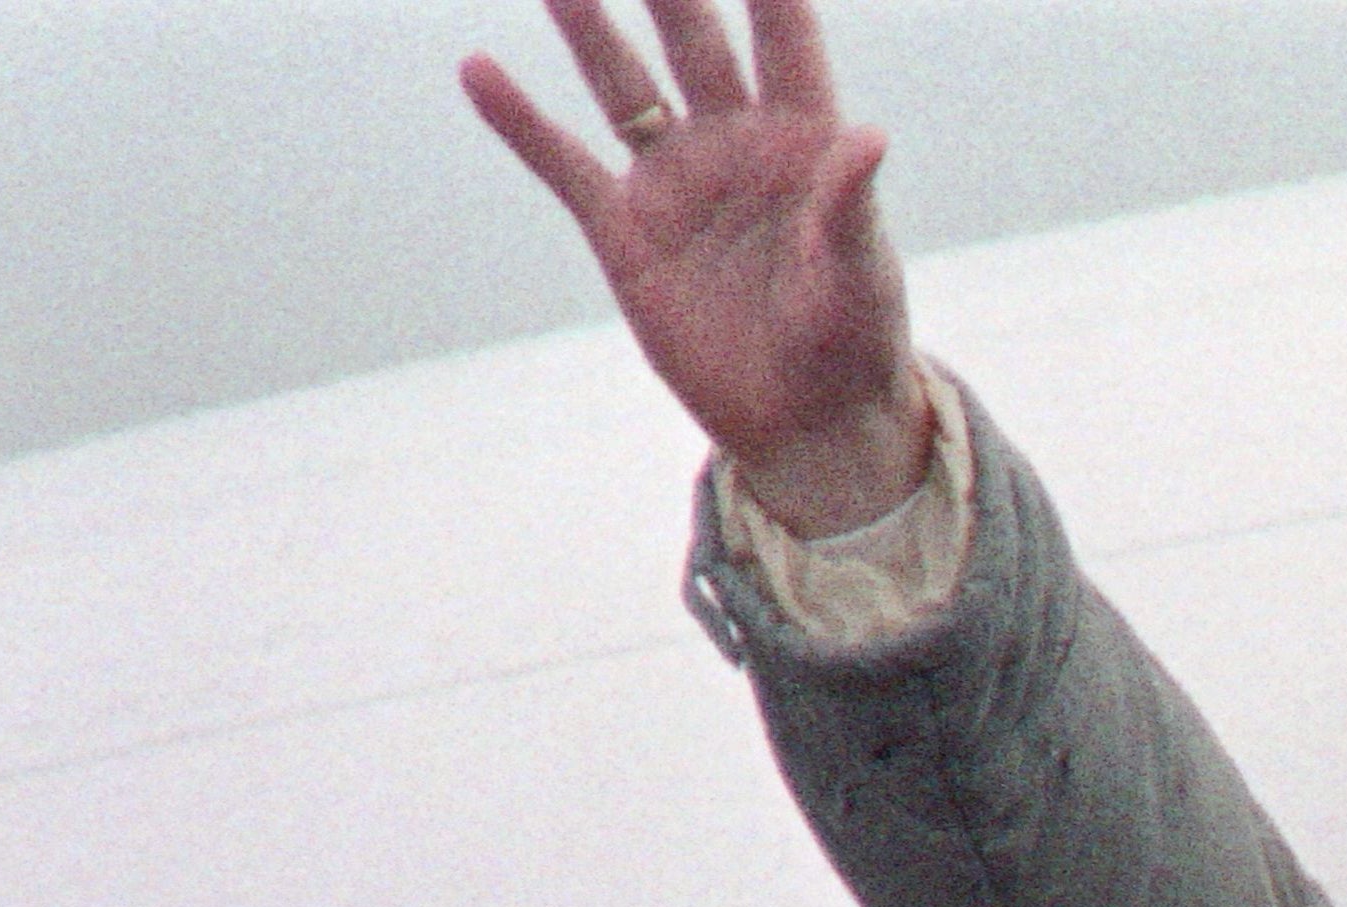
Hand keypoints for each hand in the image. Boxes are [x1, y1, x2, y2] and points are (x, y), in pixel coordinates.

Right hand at [463, 0, 933, 533]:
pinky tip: (479, 70)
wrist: (809, 426)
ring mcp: (675, 181)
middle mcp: (734, 141)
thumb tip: (868, 139)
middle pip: (692, 36)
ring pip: (623, 82)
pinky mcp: (626, 232)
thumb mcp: (861, 281)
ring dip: (587, 27)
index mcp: (804, 140)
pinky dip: (521, 121)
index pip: (783, 34)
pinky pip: (564, 164)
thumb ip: (851, 207)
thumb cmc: (855, 346)